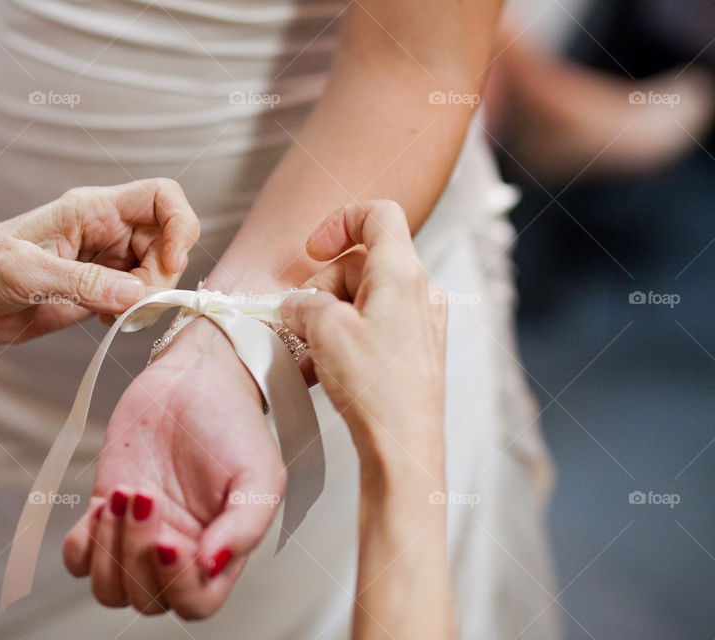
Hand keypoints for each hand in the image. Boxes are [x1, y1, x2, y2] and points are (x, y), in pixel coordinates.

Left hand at [0, 178, 199, 355]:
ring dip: (150, 297)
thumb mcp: (29, 273)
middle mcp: (107, 230)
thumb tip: (138, 295)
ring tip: (114, 316)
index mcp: (92, 208)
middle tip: (135, 304)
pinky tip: (107, 321)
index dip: (180, 225)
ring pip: (158, 271)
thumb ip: (85, 283)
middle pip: (167, 240)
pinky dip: (137, 311)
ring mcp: (107, 260)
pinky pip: (140, 296)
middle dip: (162, 274)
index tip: (170, 263)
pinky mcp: (103, 289)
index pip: (161, 197)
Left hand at [62, 321, 285, 618]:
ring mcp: (139, 536)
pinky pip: (79, 559)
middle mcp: (179, 551)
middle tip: (148, 496)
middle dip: (138, 553)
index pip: (195, 603)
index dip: (176, 583)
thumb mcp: (259, 472)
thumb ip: (246, 525)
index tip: (169, 539)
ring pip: (109, 588)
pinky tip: (106, 504)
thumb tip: (213, 566)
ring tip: (127, 494)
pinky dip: (83, 543)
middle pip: (147, 599)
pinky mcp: (109, 513)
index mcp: (219, 551)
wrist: (194, 377)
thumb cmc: (231, 422)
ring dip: (109, 549)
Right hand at [280, 200, 447, 463]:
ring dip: (329, 317)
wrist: (403, 446)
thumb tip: (298, 305)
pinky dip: (345, 337)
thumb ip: (304, 303)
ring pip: (363, 298)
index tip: (313, 252)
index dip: (339, 222)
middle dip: (323, 287)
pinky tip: (324, 367)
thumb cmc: (375, 387)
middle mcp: (419, 291)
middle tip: (301, 322)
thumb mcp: (323, 330)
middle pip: (360, 263)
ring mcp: (420, 322)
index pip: (377, 214)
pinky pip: (373, 326)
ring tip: (309, 352)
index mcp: (402, 272)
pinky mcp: (415, 350)